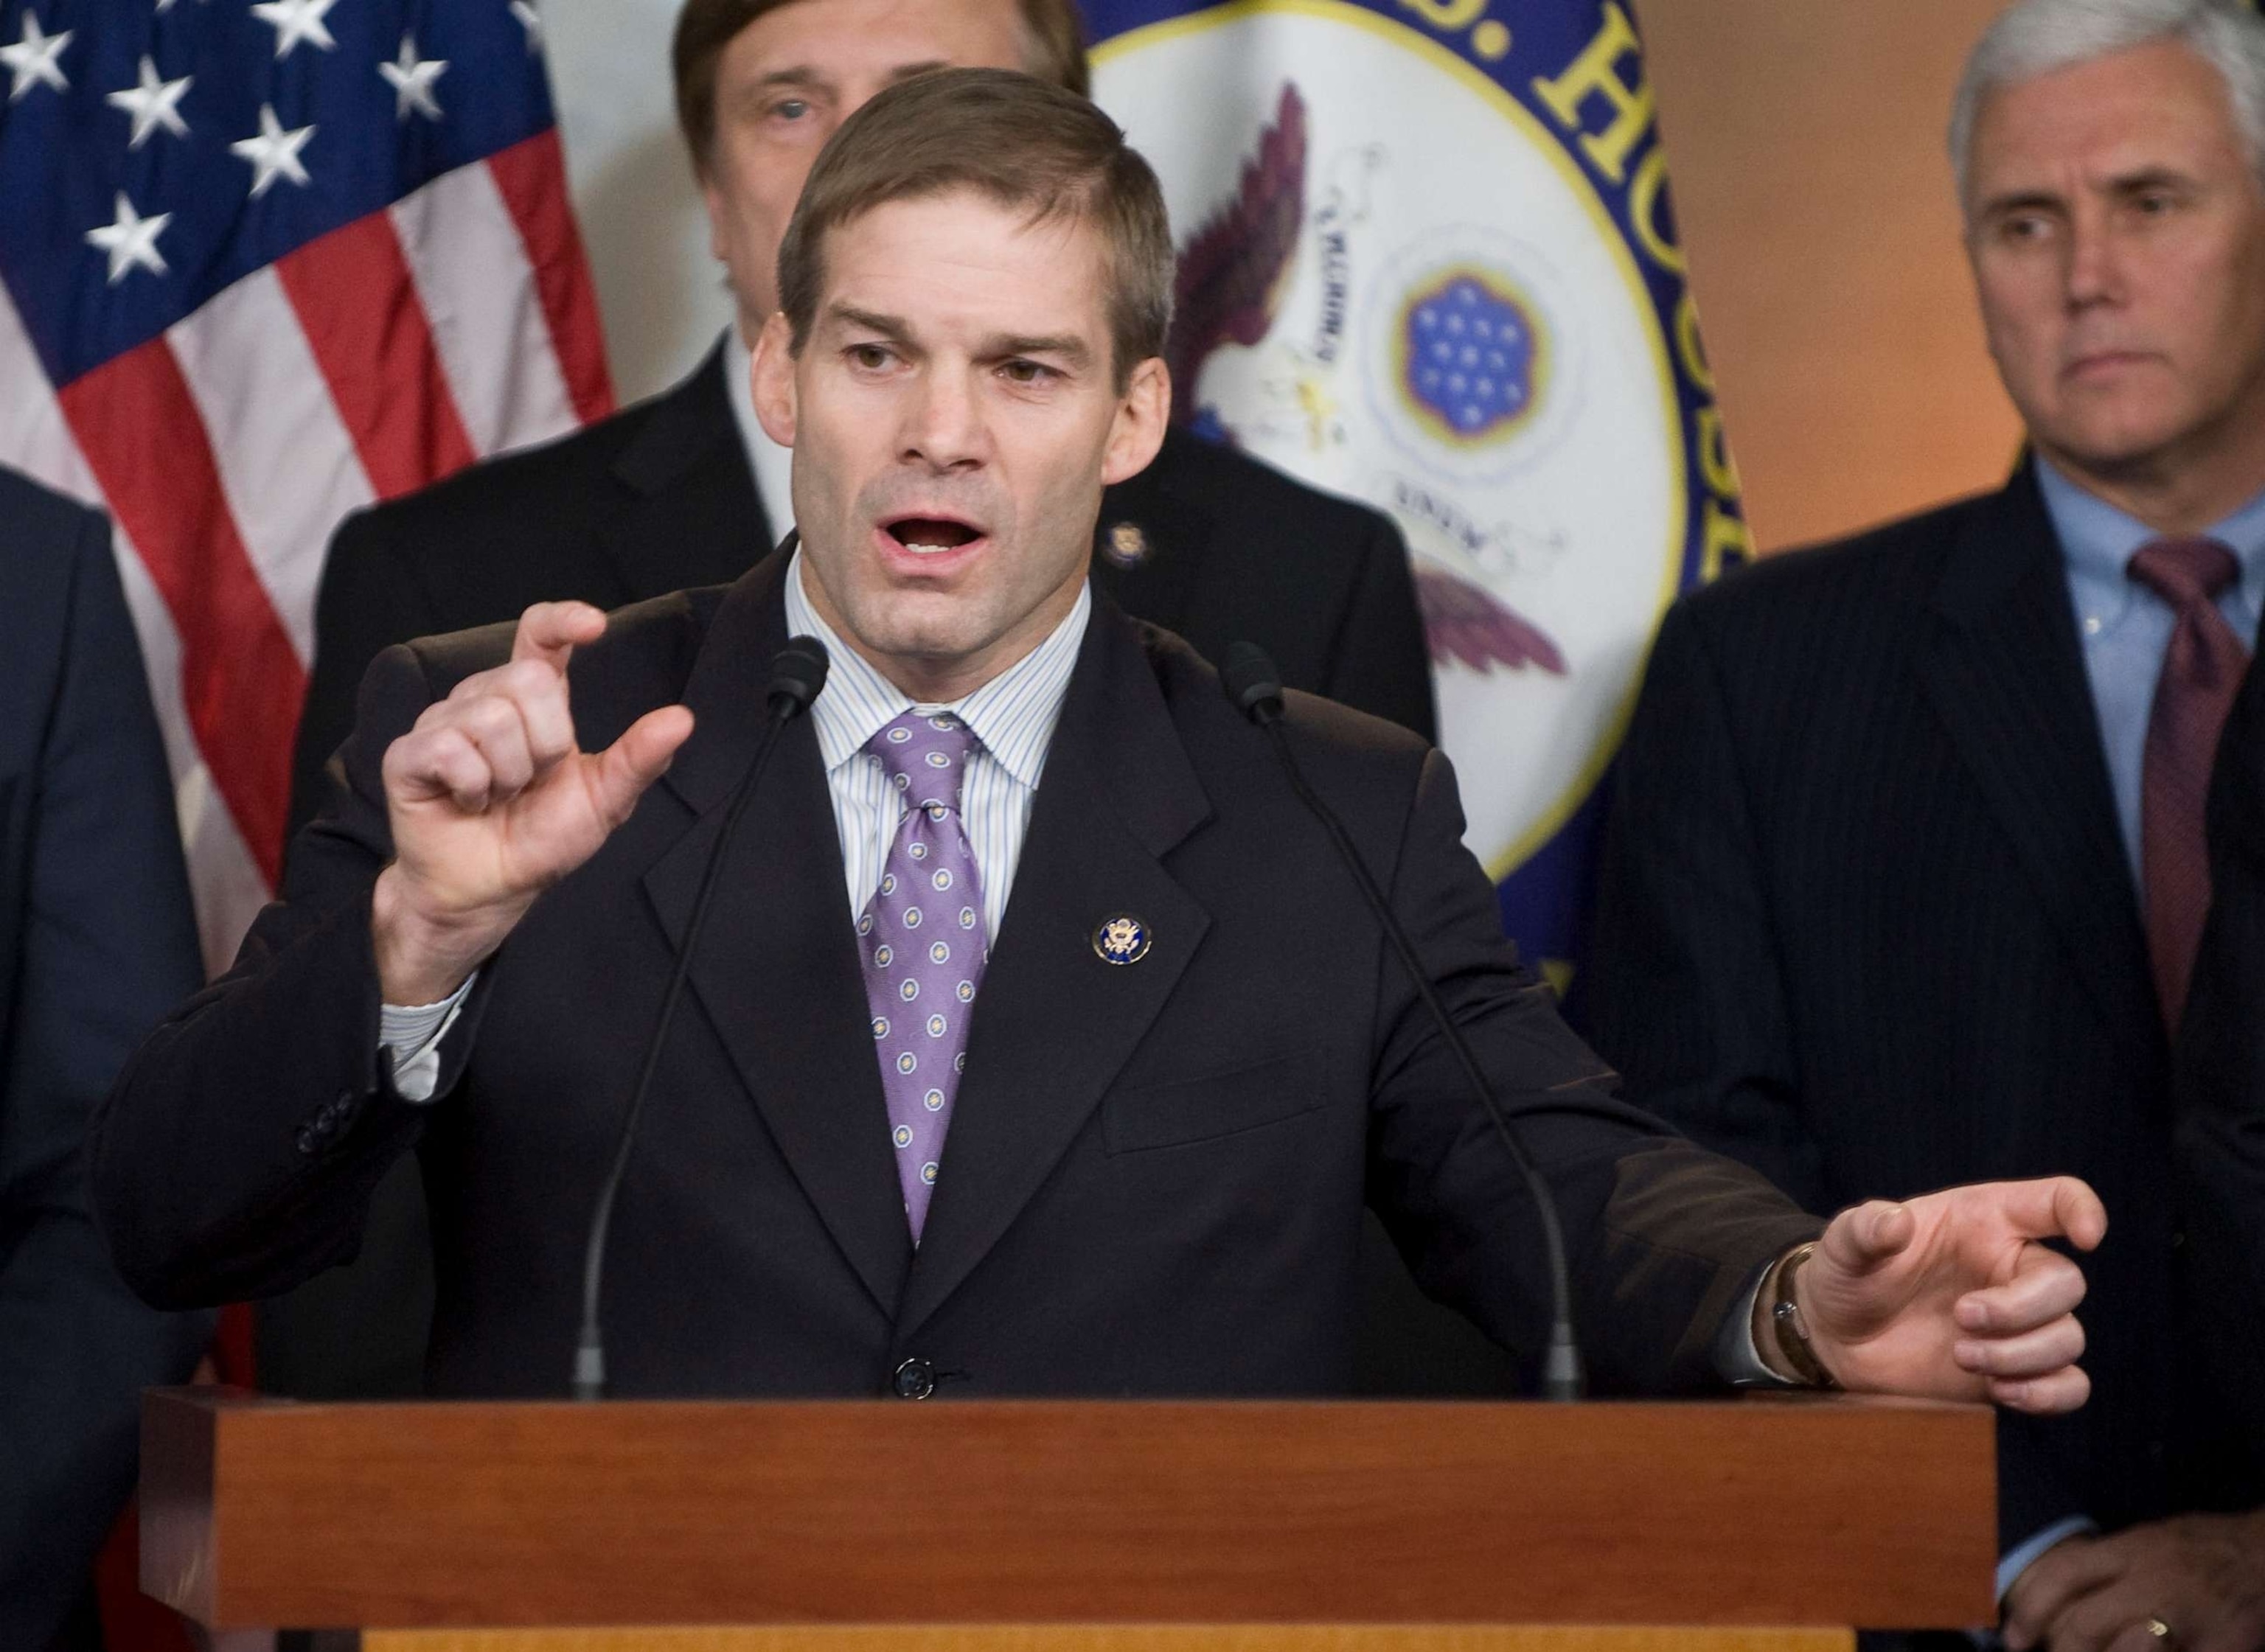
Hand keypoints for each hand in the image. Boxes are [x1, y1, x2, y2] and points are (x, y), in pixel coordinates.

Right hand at [371, 601, 692, 1002]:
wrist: (493, 889)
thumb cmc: (540, 839)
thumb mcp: (604, 801)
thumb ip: (638, 758)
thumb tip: (682, 719)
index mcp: (532, 702)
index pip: (539, 636)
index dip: (561, 620)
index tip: (594, 626)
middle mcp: (484, 699)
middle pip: (527, 679)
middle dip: (547, 743)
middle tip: (532, 782)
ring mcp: (442, 723)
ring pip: (491, 718)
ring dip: (509, 775)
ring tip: (500, 798)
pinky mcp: (408, 754)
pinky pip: (450, 749)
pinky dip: (473, 787)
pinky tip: (469, 802)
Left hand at [1790, 1176, 2105, 1413]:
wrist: (1835, 1338)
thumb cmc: (1848, 1277)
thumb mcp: (1843, 1246)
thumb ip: (1864, 1228)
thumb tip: (1894, 1221)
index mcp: (1985, 1222)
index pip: (2055, 1201)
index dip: (2082, 1210)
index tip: (2087, 1237)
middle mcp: (2012, 1269)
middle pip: (2067, 1284)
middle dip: (2021, 1307)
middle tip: (1961, 1317)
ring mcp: (2019, 1323)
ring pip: (2068, 1337)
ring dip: (2022, 1354)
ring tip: (1962, 1356)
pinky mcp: (2015, 1370)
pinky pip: (2070, 1385)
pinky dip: (2049, 1393)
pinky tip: (2003, 1391)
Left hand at [2003, 1511, 2264, 1651]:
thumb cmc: (2205, 1549)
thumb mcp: (2149, 1540)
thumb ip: (2107, 1564)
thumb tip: (2055, 1591)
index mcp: (2130, 1550)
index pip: (2061, 1574)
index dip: (2029, 1609)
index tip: (2014, 1638)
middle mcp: (2152, 1581)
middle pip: (2083, 1623)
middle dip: (2059, 1650)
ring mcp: (2188, 1617)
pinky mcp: (2222, 1645)